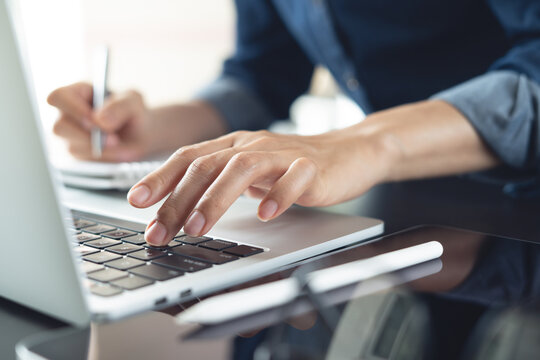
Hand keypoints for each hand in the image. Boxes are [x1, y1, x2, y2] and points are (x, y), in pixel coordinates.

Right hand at [47, 82, 153, 161]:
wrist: (141, 136)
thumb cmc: (132, 113)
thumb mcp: (133, 102)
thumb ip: (119, 106)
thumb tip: (99, 120)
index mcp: (76, 93)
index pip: (57, 97)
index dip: (73, 109)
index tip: (94, 120)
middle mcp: (67, 115)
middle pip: (59, 127)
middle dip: (87, 135)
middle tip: (113, 138)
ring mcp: (70, 138)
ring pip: (71, 147)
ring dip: (99, 148)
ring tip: (118, 143)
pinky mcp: (78, 156)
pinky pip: (83, 162)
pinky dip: (103, 158)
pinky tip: (115, 151)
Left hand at [127, 129, 393, 245]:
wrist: (348, 151)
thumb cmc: (292, 165)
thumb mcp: (249, 171)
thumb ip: (219, 182)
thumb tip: (177, 210)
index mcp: (233, 145)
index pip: (189, 157)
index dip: (160, 178)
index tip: (137, 202)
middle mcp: (252, 145)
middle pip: (208, 165)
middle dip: (178, 199)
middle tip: (160, 231)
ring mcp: (282, 154)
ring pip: (243, 168)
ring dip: (216, 199)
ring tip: (198, 227)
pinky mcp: (312, 167)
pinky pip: (293, 179)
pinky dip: (277, 196)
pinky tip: (265, 215)